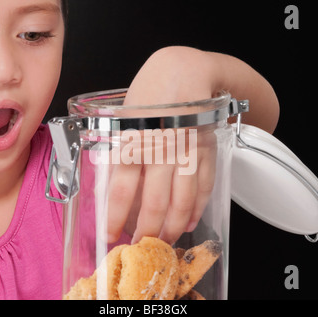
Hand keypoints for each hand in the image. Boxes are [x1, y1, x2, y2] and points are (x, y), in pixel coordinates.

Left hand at [106, 47, 218, 243]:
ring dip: (174, 226)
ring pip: (183, 200)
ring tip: (166, 239)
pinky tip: (191, 220)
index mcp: (134, 140)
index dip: (115, 218)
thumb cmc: (150, 93)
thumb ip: (120, 151)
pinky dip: (198, 207)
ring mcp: (187, 151)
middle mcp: (161, 149)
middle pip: (155, 202)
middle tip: (142, 244)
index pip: (122, 189)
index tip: (110, 235)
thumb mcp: (124, 118)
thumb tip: (111, 188)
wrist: (185, 70)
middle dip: (148, 230)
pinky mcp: (207, 150)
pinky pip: (204, 186)